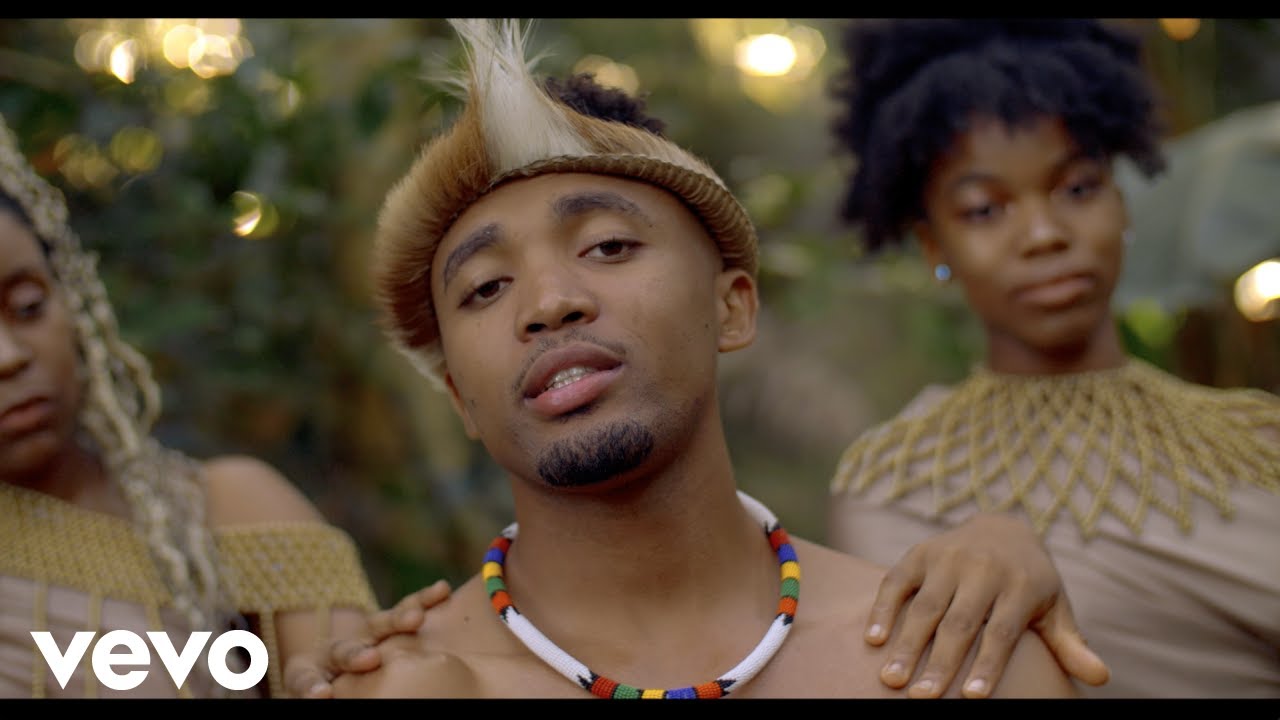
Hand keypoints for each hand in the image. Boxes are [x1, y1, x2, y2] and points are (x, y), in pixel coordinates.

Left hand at [284, 579, 451, 697]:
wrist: (344, 667)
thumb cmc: (333, 687)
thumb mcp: (322, 689)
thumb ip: (321, 691)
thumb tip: (324, 696)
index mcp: (310, 672)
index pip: (306, 679)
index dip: (313, 685)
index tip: (322, 694)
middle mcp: (337, 651)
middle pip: (344, 650)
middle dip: (357, 655)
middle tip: (370, 659)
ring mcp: (365, 634)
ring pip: (379, 624)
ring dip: (398, 619)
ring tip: (416, 618)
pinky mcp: (391, 622)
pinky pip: (409, 607)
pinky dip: (425, 599)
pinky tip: (442, 589)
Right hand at [864, 513, 1108, 697]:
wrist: (1003, 526)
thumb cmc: (1030, 582)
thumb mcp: (1054, 607)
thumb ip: (1070, 643)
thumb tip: (1100, 678)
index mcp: (1019, 584)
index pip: (1002, 632)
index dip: (986, 665)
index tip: (971, 697)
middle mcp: (982, 568)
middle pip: (959, 622)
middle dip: (939, 663)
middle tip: (921, 698)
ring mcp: (947, 558)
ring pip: (924, 606)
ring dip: (906, 644)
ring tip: (892, 678)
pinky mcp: (919, 552)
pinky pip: (895, 582)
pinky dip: (882, 609)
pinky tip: (872, 639)